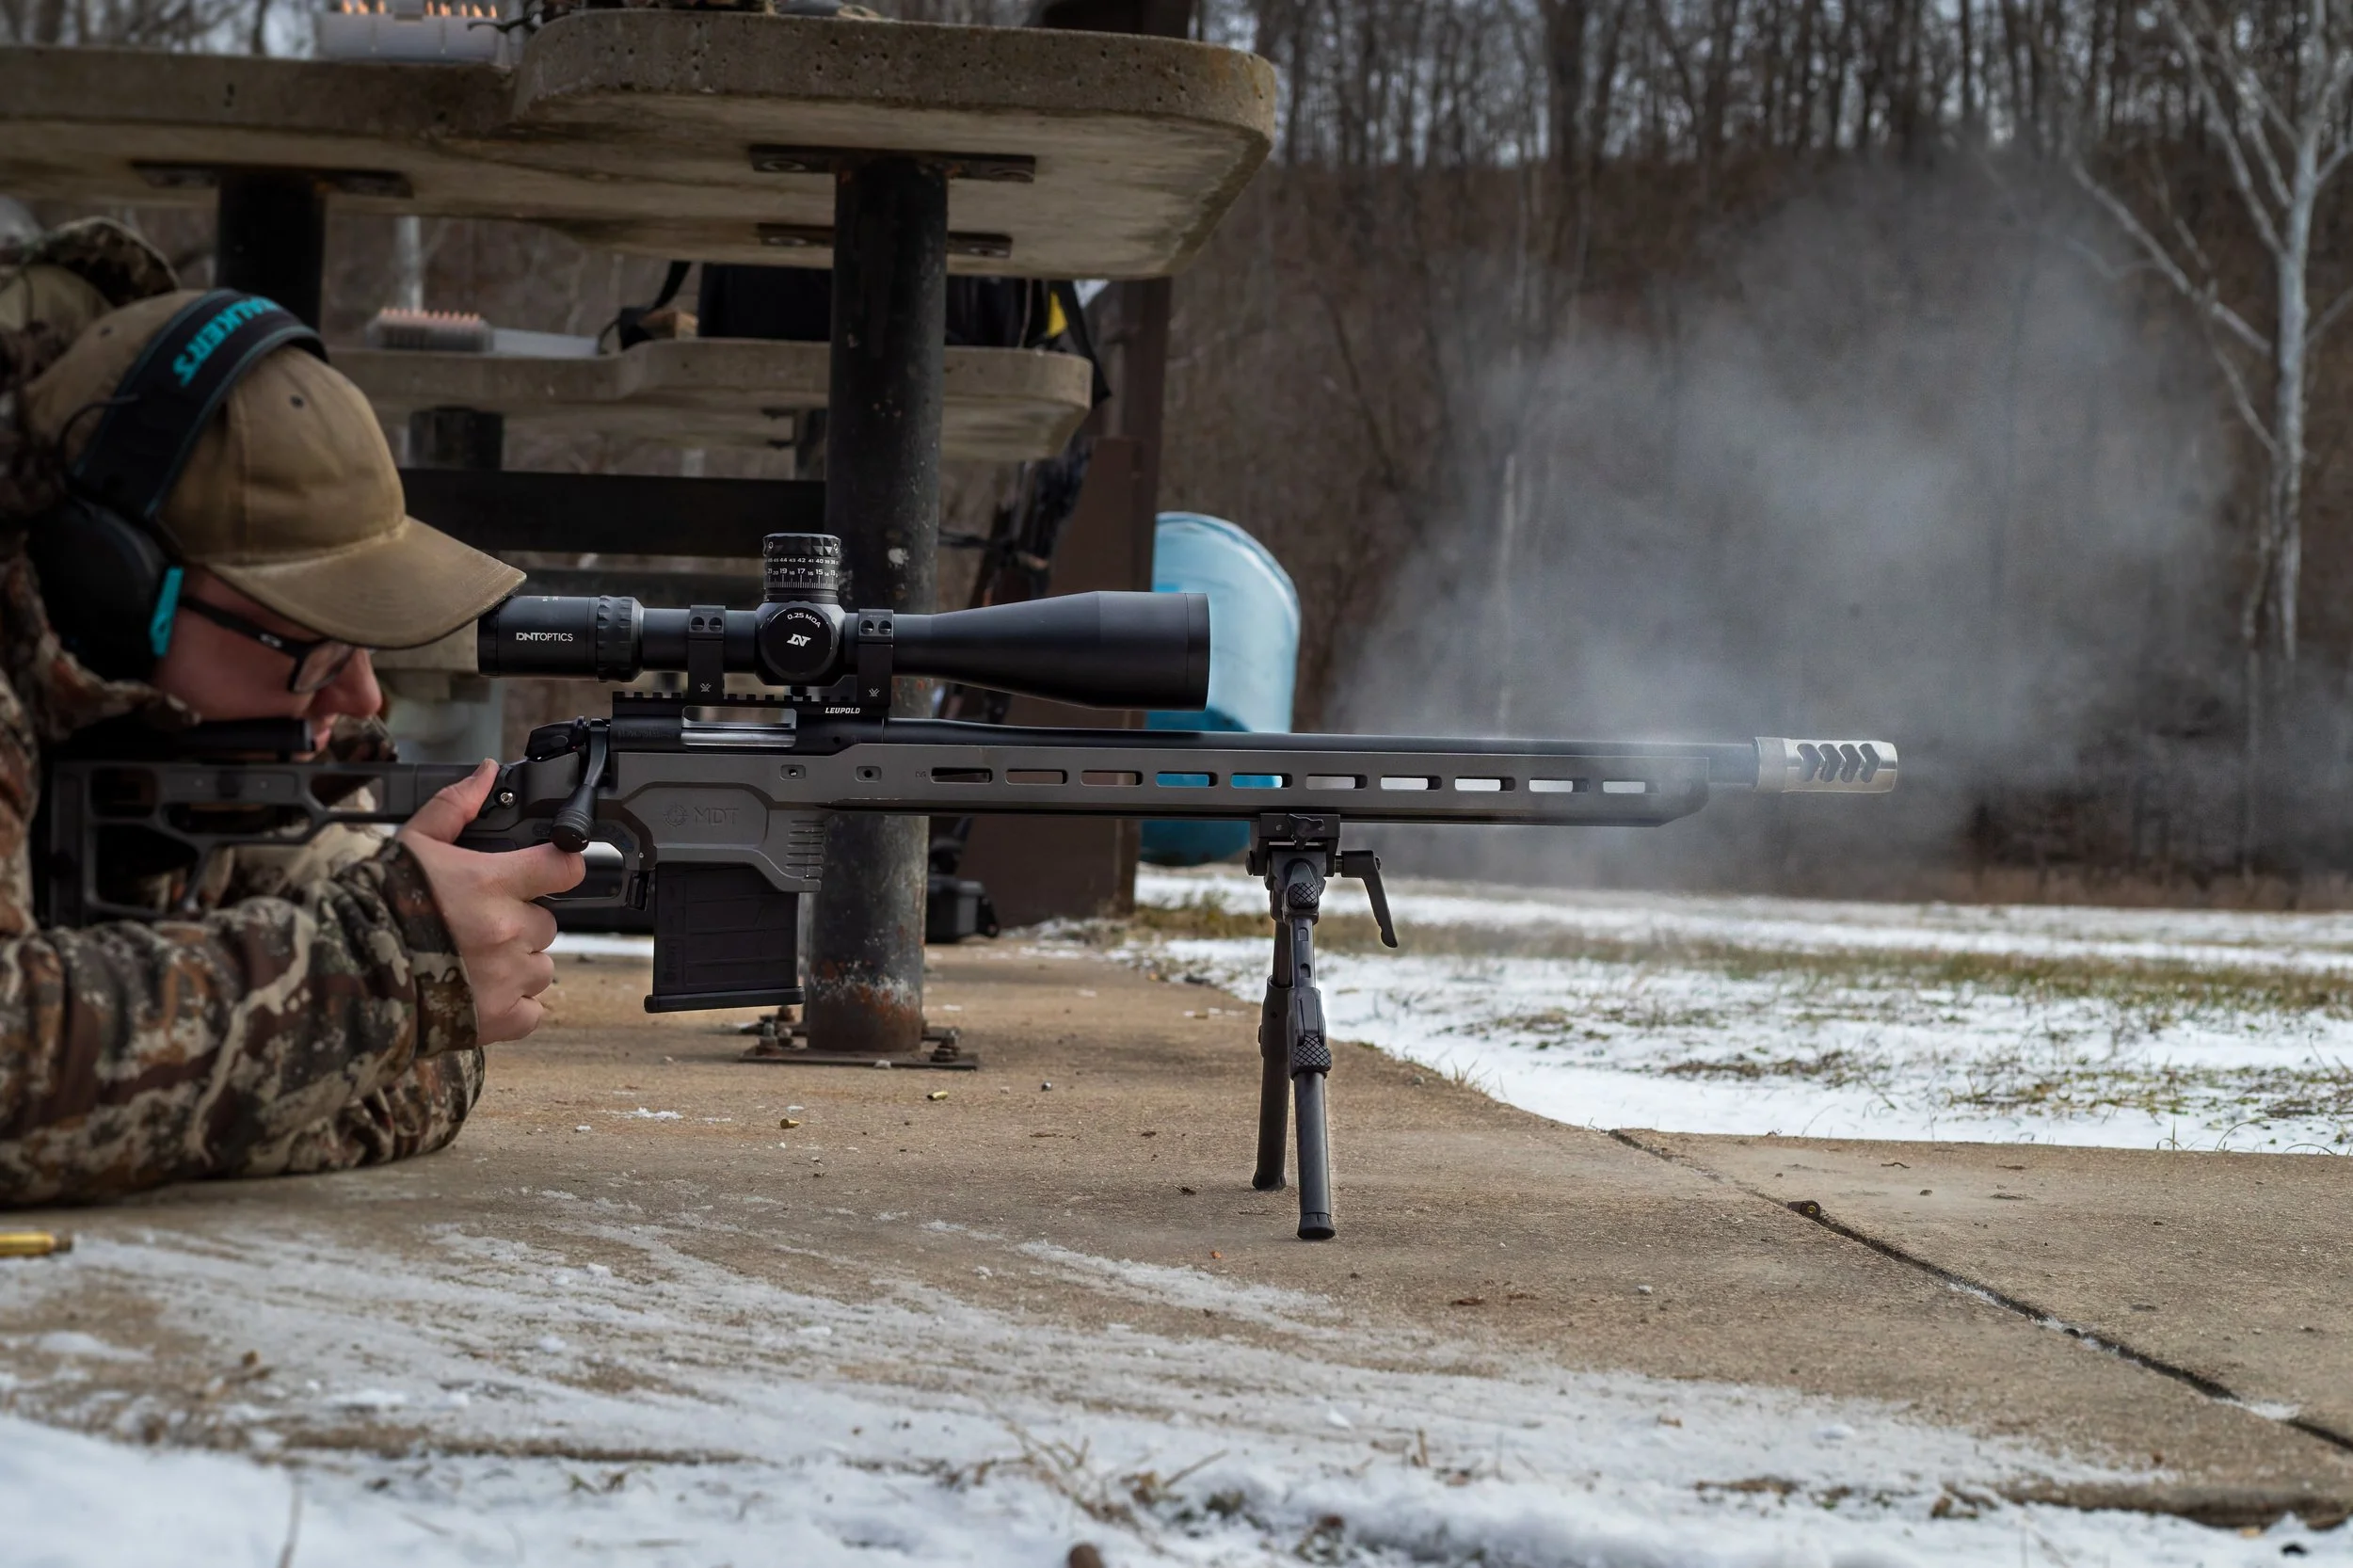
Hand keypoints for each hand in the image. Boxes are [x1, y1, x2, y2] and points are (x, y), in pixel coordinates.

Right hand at [397, 760, 585, 1043]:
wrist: (346, 971)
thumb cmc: (376, 904)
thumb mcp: (413, 843)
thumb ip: (456, 807)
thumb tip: (488, 772)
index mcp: (494, 883)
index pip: (565, 868)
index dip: (562, 868)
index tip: (551, 872)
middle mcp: (509, 929)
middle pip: (546, 923)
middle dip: (520, 923)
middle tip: (478, 925)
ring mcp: (508, 976)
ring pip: (541, 968)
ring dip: (517, 965)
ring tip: (473, 961)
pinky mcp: (500, 1018)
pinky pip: (532, 1011)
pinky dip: (513, 1006)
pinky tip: (481, 994)